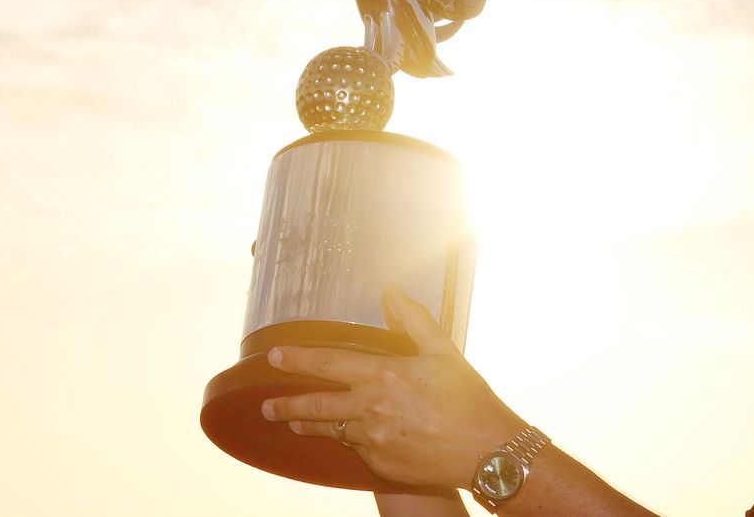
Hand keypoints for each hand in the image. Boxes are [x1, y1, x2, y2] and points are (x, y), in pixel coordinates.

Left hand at [260, 285, 525, 487]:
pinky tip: (354, 436)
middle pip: (316, 407)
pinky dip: (355, 441)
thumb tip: (392, 290)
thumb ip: (412, 319)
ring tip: (293, 424)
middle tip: (267, 405)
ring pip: (332, 431)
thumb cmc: (468, 398)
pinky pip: (359, 449)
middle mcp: (372, 409)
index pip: (328, 365)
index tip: (273, 357)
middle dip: (286, 405)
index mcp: (384, 376)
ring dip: (310, 426)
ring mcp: (374, 440)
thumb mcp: (442, 351)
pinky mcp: (381, 464)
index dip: (298, 359)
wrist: (486, 451)